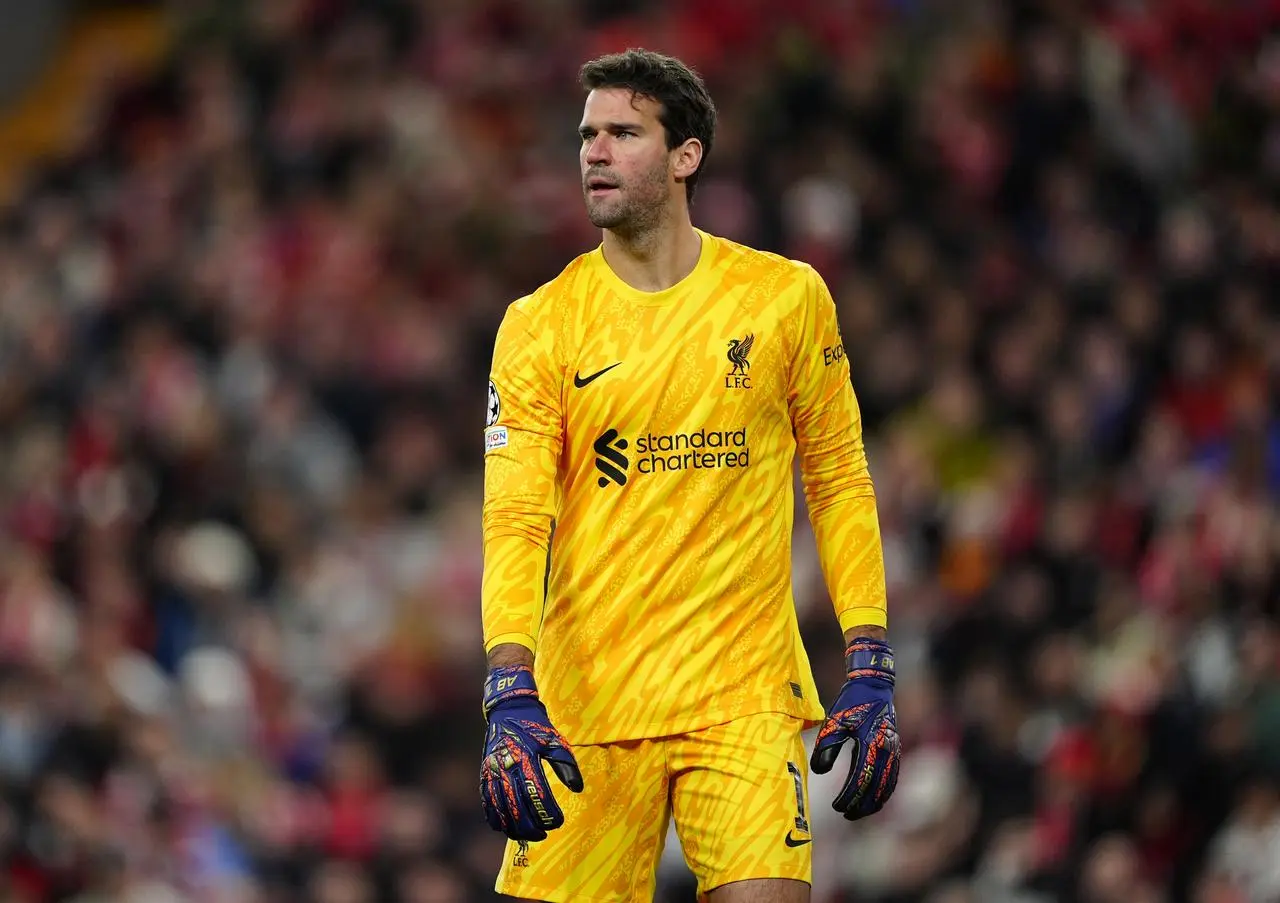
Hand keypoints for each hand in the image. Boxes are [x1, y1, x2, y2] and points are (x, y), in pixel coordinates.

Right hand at [480, 665, 583, 840]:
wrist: (508, 709)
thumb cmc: (535, 726)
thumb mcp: (555, 740)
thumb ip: (566, 765)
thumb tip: (577, 789)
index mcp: (526, 758)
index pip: (536, 793)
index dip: (548, 812)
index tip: (558, 822)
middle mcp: (506, 767)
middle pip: (517, 807)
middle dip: (531, 826)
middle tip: (544, 834)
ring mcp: (492, 771)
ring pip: (500, 809)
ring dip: (514, 827)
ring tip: (528, 835)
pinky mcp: (484, 773)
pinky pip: (486, 802)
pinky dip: (494, 818)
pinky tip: (504, 828)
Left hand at [810, 636, 900, 818]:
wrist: (874, 685)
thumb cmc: (851, 703)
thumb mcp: (834, 721)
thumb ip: (826, 746)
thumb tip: (819, 771)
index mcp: (870, 743)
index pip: (860, 779)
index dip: (849, 796)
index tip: (836, 807)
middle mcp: (886, 749)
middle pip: (876, 787)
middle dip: (861, 804)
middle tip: (846, 814)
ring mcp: (894, 749)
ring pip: (887, 785)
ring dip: (874, 801)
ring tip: (858, 812)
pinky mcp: (895, 748)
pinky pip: (893, 776)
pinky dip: (885, 791)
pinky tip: (875, 799)